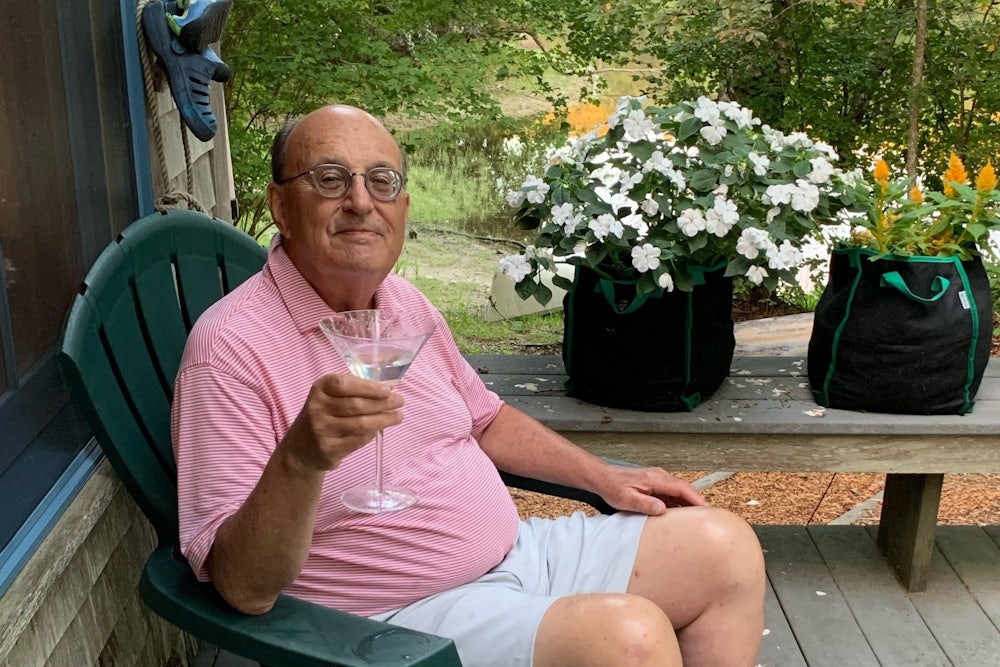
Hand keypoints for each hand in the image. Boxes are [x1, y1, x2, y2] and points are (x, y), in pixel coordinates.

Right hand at [282, 372, 403, 471]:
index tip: (388, 390)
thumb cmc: (323, 415)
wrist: (300, 448)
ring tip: (398, 416)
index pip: (344, 384)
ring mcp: (321, 430)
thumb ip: (353, 391)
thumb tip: (388, 390)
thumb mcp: (330, 397)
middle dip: (383, 403)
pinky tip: (379, 429)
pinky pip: (358, 440)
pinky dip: (373, 434)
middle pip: (357, 405)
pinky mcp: (328, 449)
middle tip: (400, 402)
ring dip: (384, 420)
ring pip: (361, 424)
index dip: (368, 387)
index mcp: (319, 389)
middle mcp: (316, 408)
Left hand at [597, 463, 707, 515]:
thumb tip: (663, 509)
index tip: (707, 510)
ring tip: (697, 520)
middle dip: (697, 502)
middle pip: (684, 489)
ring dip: (688, 503)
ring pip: (679, 491)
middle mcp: (659, 476)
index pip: (682, 488)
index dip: (696, 499)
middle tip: (707, 518)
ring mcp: (658, 479)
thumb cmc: (612, 487)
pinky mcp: (654, 484)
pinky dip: (678, 503)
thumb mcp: (626, 499)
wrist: (602, 477)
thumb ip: (645, 504)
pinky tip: (680, 515)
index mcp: (655, 479)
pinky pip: (671, 493)